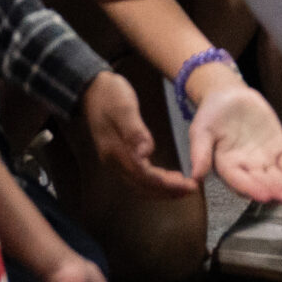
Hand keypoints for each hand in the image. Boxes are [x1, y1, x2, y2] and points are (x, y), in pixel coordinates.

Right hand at [80, 70, 194, 197]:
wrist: (89, 90)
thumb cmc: (108, 95)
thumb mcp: (123, 107)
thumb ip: (134, 131)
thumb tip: (146, 153)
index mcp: (116, 152)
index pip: (144, 176)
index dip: (167, 184)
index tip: (188, 185)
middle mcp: (114, 162)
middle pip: (142, 186)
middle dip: (167, 191)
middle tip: (191, 189)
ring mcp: (114, 161)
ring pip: (139, 185)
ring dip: (161, 190)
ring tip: (182, 188)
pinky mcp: (117, 157)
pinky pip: (137, 177)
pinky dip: (153, 182)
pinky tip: (166, 178)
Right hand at [184, 70, 281, 203]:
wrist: (228, 95)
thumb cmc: (211, 115)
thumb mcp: (201, 131)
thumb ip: (200, 153)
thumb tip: (195, 177)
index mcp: (226, 166)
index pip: (239, 181)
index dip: (251, 188)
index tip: (262, 196)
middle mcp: (246, 167)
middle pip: (260, 182)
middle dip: (272, 191)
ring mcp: (263, 159)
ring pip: (275, 177)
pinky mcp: (277, 148)